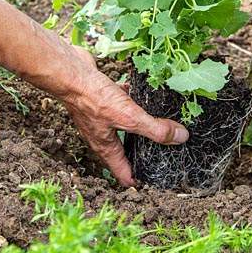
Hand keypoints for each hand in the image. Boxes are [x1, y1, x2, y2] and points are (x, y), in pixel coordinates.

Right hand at [58, 46, 188, 186]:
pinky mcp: (100, 97)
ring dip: (138, 123)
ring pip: (122, 124)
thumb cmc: (92, 97)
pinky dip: (131, 99)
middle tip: (163, 150)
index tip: (157, 178)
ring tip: (158, 121)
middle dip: (142, 151)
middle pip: (124, 150)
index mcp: (106, 147)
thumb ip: (155, 129)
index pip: (123, 174)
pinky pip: (119, 101)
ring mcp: (100, 115)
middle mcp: (101, 134)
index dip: (139, 179)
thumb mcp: (129, 117)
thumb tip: (181, 137)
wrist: (71, 73)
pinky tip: (143, 90)